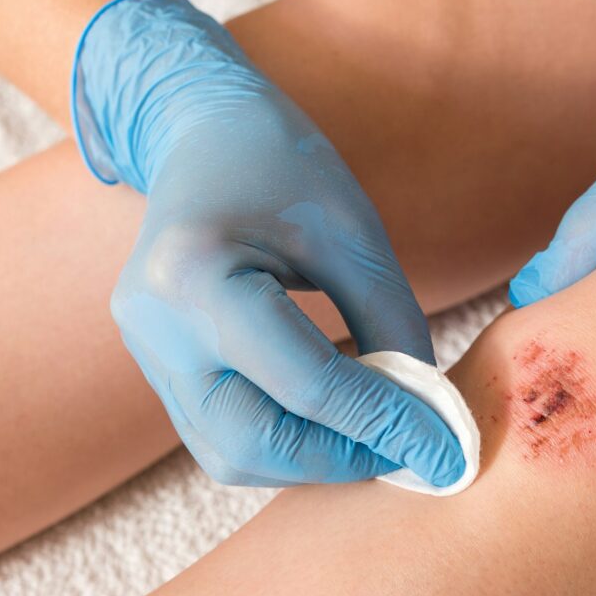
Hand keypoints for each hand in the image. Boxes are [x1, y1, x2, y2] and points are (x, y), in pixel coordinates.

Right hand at [72, 0, 463, 486]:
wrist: (201, 135)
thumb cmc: (281, 164)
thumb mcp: (353, 233)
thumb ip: (391, 325)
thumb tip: (425, 416)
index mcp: (197, 275)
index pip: (307, 385)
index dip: (388, 425)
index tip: (449, 453)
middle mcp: (155, 327)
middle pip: (252, 443)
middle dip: (340, 460)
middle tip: (408, 449)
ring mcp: (146, 352)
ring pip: (231, 454)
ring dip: (311, 459)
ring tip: (372, 434)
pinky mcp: (156, 366)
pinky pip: (220, 434)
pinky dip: (283, 441)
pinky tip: (330, 419)